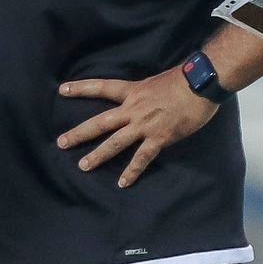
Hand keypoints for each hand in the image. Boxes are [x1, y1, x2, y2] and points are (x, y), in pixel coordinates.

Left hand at [56, 68, 216, 187]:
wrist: (201, 85)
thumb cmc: (183, 80)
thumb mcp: (155, 82)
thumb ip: (143, 94)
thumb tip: (140, 101)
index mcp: (132, 91)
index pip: (101, 88)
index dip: (81, 88)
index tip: (62, 90)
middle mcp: (133, 109)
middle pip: (100, 122)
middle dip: (80, 133)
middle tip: (61, 143)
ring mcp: (144, 125)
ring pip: (115, 142)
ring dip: (98, 155)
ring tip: (83, 166)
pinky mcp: (159, 138)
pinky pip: (142, 158)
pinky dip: (132, 171)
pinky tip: (123, 183)